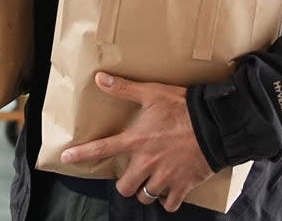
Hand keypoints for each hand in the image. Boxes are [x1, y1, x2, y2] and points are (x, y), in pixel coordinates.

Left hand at [61, 73, 212, 211]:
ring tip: (153, 181)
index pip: (102, 149)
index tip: (66, 159)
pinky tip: (171, 189)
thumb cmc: (182, 107)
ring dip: (147, 191)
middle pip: (124, 187)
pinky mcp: (182, 186)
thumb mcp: (152, 93)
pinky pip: (170, 204)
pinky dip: (169, 199)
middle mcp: (146, 163)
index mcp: (136, 141)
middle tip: (134, 174)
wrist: (214, 124)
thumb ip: (124, 89)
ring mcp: (164, 177)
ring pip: (146, 197)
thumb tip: (99, 78)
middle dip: (127, 184)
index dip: (82, 155)